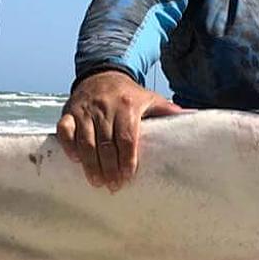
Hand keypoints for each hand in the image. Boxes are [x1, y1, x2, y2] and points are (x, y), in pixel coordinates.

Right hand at [56, 70, 184, 189]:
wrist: (102, 73)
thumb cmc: (129, 94)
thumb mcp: (150, 98)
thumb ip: (168, 111)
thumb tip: (194, 116)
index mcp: (127, 106)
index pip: (127, 137)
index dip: (127, 159)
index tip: (128, 176)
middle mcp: (105, 107)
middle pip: (106, 143)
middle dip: (109, 167)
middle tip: (113, 186)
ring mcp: (85, 110)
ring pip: (85, 140)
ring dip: (90, 163)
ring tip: (96, 181)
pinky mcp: (68, 111)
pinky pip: (64, 130)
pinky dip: (69, 146)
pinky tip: (75, 160)